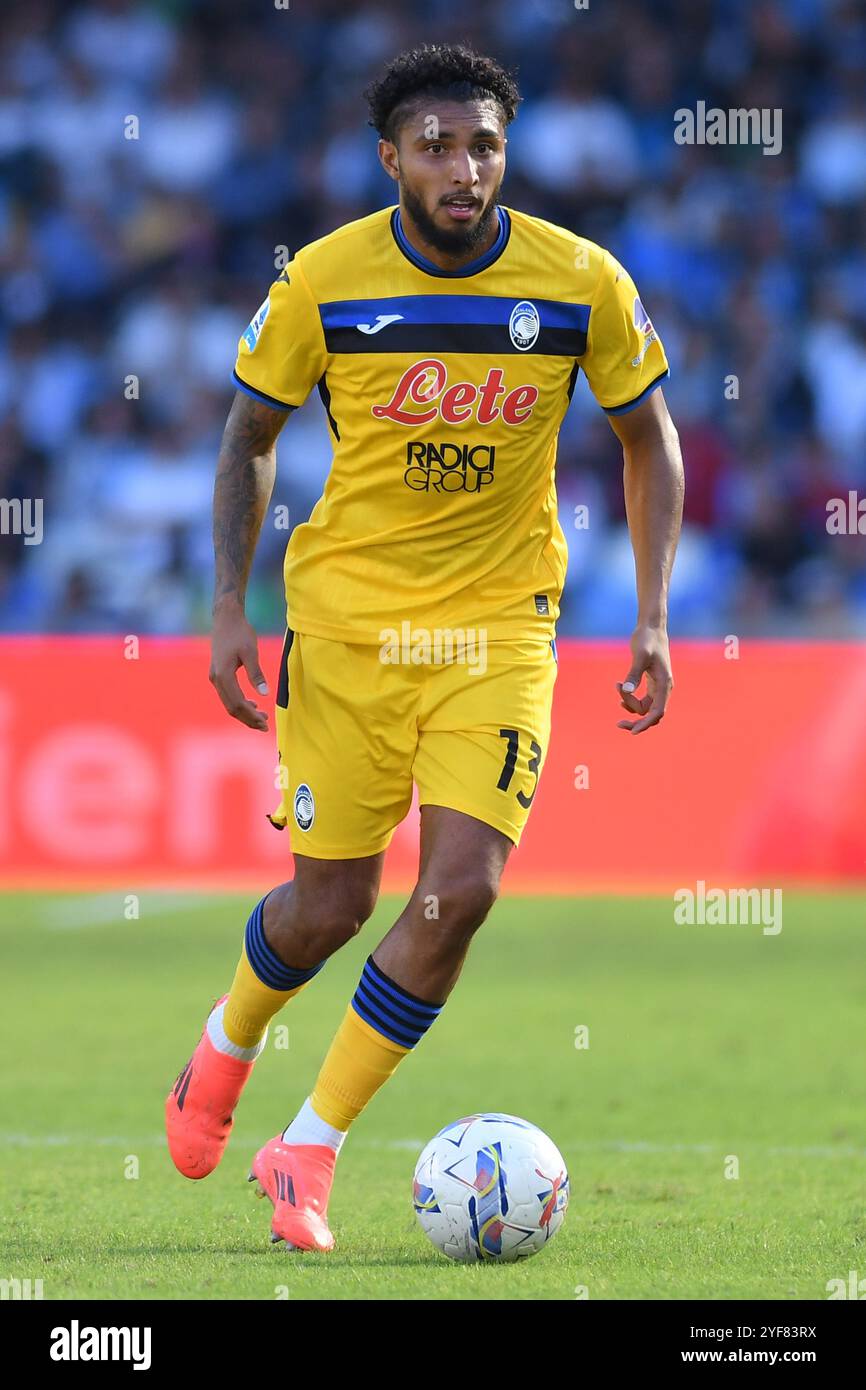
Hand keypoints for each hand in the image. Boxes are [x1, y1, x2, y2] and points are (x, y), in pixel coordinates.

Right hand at [209, 600, 269, 730]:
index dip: (251, 715)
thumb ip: (256, 673)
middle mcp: (216, 679)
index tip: (265, 722)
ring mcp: (215, 677)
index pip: (237, 703)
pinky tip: (253, 704)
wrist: (225, 618)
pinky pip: (228, 695)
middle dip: (248, 719)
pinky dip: (240, 703)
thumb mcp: (251, 651)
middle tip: (265, 726)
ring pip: (229, 703)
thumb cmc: (240, 632)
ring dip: (245, 712)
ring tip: (262, 718)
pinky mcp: (218, 674)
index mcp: (223, 675)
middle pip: (231, 707)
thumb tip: (265, 694)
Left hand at [615, 624, 672, 734]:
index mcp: (664, 684)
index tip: (632, 731)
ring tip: (617, 687)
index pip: (657, 712)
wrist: (652, 627)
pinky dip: (631, 699)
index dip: (645, 724)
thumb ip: (633, 674)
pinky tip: (620, 690)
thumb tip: (626, 690)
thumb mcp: (639, 655)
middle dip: (636, 721)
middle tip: (618, 723)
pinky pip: (643, 700)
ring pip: (645, 708)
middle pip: (652, 715)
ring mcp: (659, 687)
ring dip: (630, 705)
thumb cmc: (647, 639)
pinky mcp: (652, 683)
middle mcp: (664, 688)